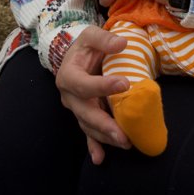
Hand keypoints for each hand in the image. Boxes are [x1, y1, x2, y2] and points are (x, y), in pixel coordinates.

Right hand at [56, 26, 130, 164]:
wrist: (76, 56)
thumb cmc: (85, 46)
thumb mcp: (91, 35)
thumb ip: (104, 38)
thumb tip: (122, 44)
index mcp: (68, 75)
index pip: (83, 84)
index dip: (102, 86)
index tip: (125, 84)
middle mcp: (69, 96)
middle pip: (84, 112)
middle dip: (103, 124)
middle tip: (122, 133)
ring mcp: (76, 108)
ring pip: (88, 125)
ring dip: (105, 136)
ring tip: (124, 142)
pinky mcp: (84, 115)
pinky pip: (88, 133)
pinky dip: (94, 146)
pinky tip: (100, 159)